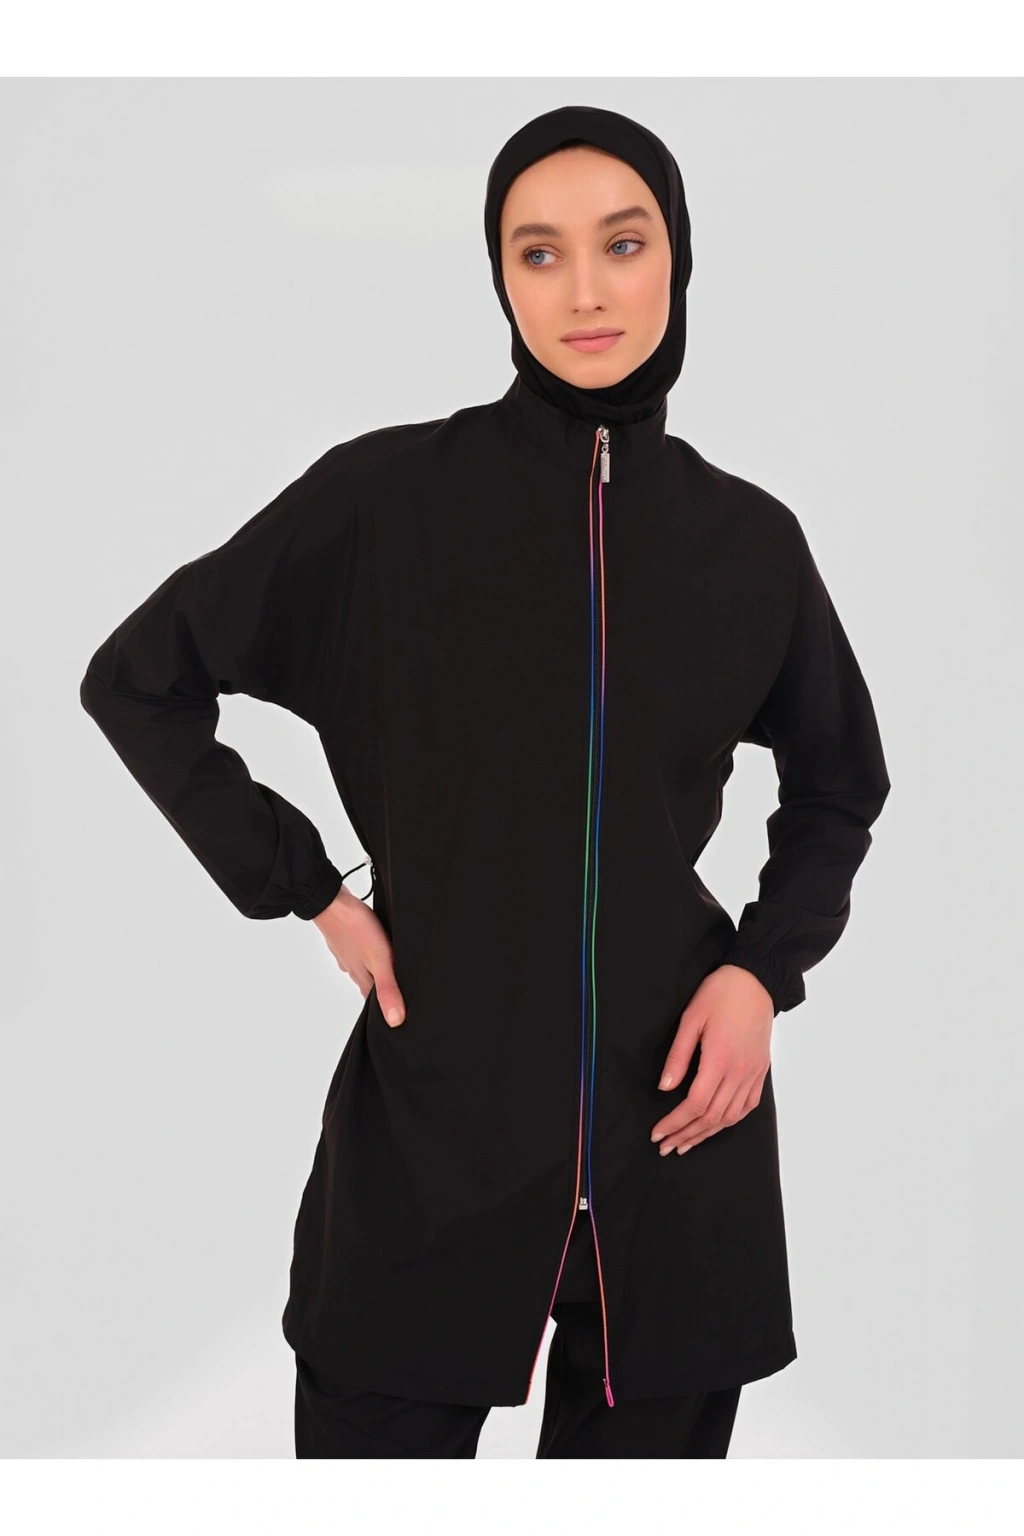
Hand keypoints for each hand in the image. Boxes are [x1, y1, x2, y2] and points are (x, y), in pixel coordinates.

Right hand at [312, 885, 406, 1026]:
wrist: (330, 900)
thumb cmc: (355, 928)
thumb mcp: (380, 960)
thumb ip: (387, 988)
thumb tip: (395, 1020)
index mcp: (362, 977)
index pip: (373, 1002)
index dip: (384, 1010)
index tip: (395, 1017)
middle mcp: (353, 968)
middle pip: (368, 985)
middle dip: (380, 991)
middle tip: (394, 995)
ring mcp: (346, 952)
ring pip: (362, 968)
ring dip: (373, 972)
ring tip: (386, 972)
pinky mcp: (345, 937)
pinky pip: (356, 950)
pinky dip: (365, 953)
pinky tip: (371, 947)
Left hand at [650, 964, 773, 1154]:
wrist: (756, 980)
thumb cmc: (720, 994)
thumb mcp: (691, 1019)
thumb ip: (678, 1056)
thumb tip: (665, 1088)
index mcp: (720, 1059)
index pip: (696, 1104)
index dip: (675, 1122)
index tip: (658, 1132)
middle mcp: (740, 1072)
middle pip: (712, 1117)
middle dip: (686, 1134)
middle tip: (666, 1146)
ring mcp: (753, 1073)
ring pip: (731, 1116)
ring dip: (706, 1134)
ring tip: (686, 1143)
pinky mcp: (761, 1070)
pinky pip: (748, 1106)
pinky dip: (731, 1121)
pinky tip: (716, 1126)